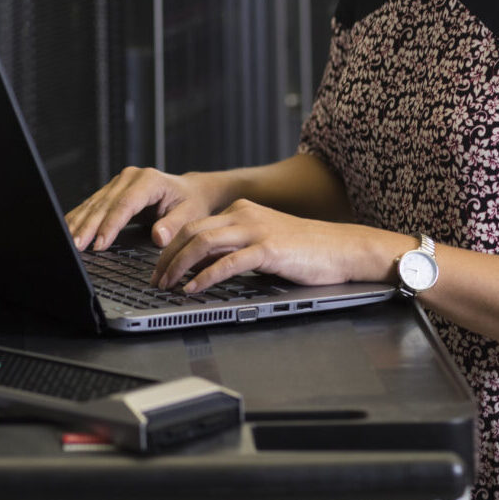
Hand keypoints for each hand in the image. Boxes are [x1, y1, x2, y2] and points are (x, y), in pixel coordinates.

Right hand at [65, 166, 227, 251]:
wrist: (189, 190)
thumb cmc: (190, 202)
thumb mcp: (190, 214)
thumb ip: (174, 225)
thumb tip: (159, 237)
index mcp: (149, 180)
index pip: (124, 204)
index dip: (110, 225)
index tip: (100, 244)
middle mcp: (130, 177)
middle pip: (104, 204)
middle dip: (89, 227)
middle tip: (77, 246)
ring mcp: (118, 182)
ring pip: (94, 204)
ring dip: (80, 224)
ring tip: (69, 242)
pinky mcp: (111, 190)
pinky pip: (92, 205)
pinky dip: (80, 219)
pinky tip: (69, 229)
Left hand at [151, 199, 388, 290]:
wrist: (343, 248)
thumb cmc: (305, 250)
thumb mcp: (261, 242)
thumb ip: (233, 247)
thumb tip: (200, 265)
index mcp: (240, 210)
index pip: (194, 224)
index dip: (172, 246)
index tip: (159, 266)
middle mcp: (244, 215)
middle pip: (191, 231)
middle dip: (168, 257)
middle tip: (155, 279)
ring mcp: (256, 230)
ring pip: (203, 242)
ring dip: (179, 266)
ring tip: (167, 285)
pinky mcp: (269, 249)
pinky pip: (228, 262)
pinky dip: (206, 276)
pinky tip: (194, 288)